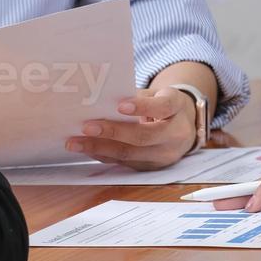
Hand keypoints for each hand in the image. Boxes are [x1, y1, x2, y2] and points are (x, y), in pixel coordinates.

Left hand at [66, 87, 197, 169]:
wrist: (184, 127)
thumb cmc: (164, 105)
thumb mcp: (158, 93)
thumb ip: (138, 96)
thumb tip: (102, 100)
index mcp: (178, 108)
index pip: (163, 107)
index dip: (142, 107)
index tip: (120, 105)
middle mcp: (175, 135)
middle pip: (143, 136)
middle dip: (112, 132)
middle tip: (87, 127)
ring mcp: (164, 155)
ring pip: (130, 154)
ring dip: (100, 148)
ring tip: (76, 142)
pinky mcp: (151, 167)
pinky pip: (125, 163)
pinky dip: (104, 155)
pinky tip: (87, 149)